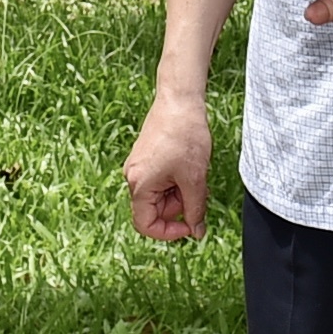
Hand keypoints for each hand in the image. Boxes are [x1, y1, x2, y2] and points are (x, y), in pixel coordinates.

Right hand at [124, 92, 212, 241]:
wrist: (180, 100)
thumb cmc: (185, 135)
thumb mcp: (195, 179)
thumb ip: (195, 210)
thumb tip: (197, 232)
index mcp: (139, 185)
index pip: (146, 225)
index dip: (169, 232)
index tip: (190, 227)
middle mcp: (133, 177)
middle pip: (155, 210)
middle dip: (179, 206)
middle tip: (199, 192)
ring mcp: (139, 167)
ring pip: (160, 195)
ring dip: (180, 193)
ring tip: (196, 174)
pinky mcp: (146, 158)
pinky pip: (160, 181)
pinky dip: (177, 181)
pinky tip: (190, 167)